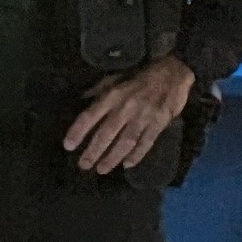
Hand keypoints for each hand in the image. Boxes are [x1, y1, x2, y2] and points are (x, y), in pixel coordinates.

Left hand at [65, 56, 197, 174]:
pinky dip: (137, 155)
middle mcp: (125, 109)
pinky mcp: (159, 123)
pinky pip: (146, 142)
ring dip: (112, 158)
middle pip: (105, 134)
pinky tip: (127, 165)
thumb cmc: (140, 76)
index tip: (68, 146)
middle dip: (93, 152)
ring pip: (125, 142)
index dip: (77, 132)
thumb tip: (81, 100)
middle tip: (83, 165)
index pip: (89, 116)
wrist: (173, 72)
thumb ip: (98, 91)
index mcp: (112, 96)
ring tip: (102, 169)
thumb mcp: (115, 78)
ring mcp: (143, 117)